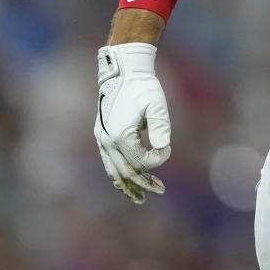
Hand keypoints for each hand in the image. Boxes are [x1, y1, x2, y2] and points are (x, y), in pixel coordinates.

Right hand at [94, 43, 171, 203]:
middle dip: (142, 183)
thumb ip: (161, 126)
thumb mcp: (157, 104)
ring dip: (127, 184)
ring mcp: (102, 139)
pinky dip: (117, 173)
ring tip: (139, 197)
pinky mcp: (101, 135)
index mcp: (120, 135)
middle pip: (125, 171)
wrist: (123, 72)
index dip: (157, 160)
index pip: (140, 161)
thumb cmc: (142, 87)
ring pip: (113, 170)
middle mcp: (107, 141)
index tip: (168, 149)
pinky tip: (126, 181)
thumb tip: (163, 149)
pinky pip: (108, 161)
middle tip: (160, 191)